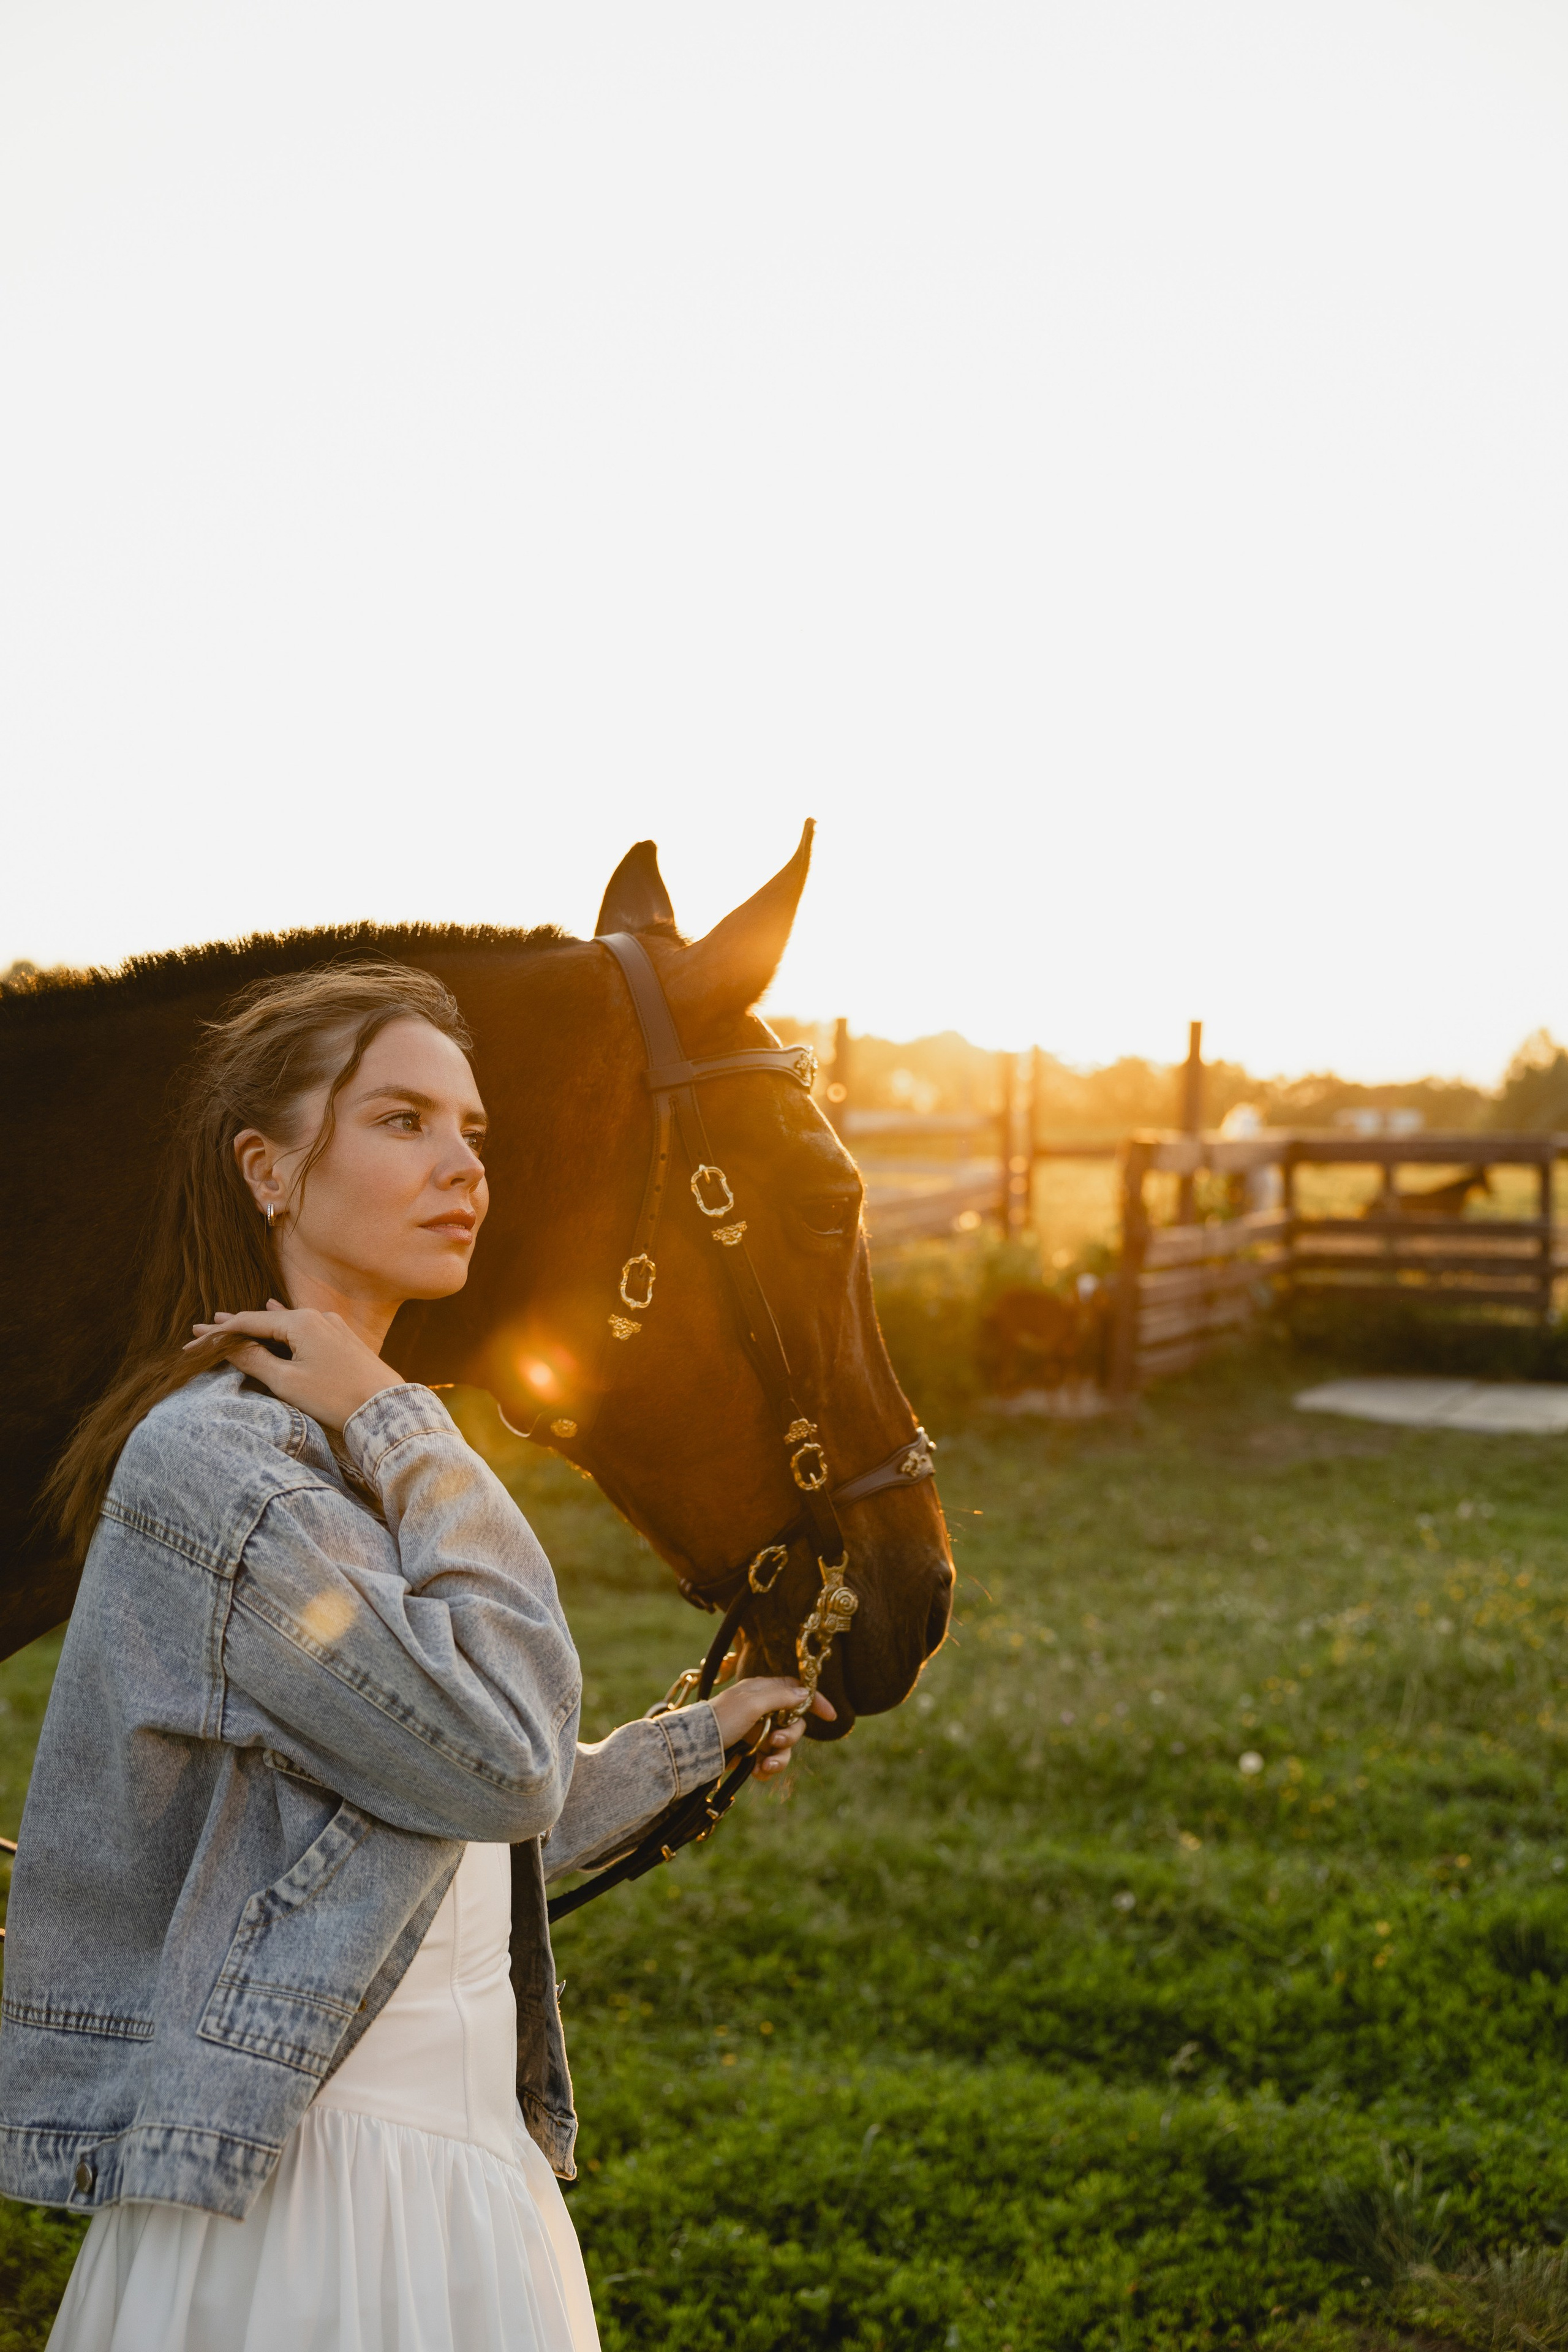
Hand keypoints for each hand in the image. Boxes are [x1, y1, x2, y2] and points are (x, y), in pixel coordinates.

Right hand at [185, 1300, 404, 1430]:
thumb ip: (256, 1361)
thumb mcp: (288, 1382)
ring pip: (284, 1323)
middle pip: (265, 1320)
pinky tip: (274, 1308)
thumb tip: (232, 1347)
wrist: (385, 1408)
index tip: (193, 1342)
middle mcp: (316, 1316)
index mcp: (300, 1322)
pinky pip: (302, 1327)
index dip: (219, 1333)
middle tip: (202, 1328)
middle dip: (234, 1326)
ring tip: (230, 1321)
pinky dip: (281, 1325)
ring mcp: (331, 1326)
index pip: (249, 1323)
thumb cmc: (335, 1397)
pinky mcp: (341, 1339)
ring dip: (256, 1325)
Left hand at [708, 1675, 835, 1777]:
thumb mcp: (752, 1703)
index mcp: (762, 1691)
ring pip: (784, 1746)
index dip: (814, 1701)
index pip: (796, 1691)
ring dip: (779, 1757)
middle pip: (794, 1723)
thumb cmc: (721, 1719)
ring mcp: (757, 1732)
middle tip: (774, 1741)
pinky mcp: (751, 1752)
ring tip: (764, 1765)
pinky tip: (756, 1771)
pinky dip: (767, 1768)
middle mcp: (762, 1711)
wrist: (695, 1748)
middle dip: (789, 1736)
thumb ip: (781, 1696)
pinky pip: (771, 1761)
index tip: (830, 1716)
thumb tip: (805, 1693)